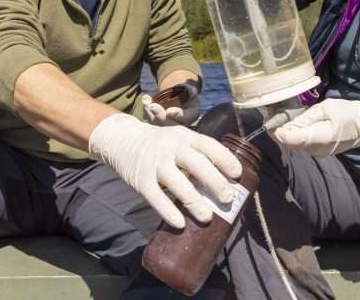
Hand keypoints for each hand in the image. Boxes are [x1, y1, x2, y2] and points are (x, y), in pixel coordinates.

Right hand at [89, 113, 241, 228]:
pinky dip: (168, 211)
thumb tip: (225, 182)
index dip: (225, 159)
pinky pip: (156, 198)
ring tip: (207, 217)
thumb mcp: (179, 140)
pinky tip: (180, 223)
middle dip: (215, 182)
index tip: (237, 174)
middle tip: (228, 198)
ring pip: (178, 183)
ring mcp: (155, 163)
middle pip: (197, 164)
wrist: (122, 139)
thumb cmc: (160, 144)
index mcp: (185, 136)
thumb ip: (196, 155)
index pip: (209, 145)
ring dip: (194, 202)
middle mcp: (171, 147)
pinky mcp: (141, 180)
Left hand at [141, 81, 200, 126]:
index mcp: (190, 116)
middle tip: (152, 106)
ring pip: (156, 124)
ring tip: (146, 99)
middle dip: (159, 114)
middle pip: (168, 123)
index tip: (169, 111)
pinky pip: (150, 122)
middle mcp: (179, 124)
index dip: (176, 114)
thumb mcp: (190, 91)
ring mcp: (167, 126)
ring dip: (149, 112)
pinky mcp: (157, 125)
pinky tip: (145, 101)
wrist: (178, 100)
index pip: (184, 117)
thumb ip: (191, 89)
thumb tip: (191, 90)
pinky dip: (145, 113)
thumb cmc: (186, 94)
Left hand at [271, 98, 359, 156]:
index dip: (277, 131)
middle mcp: (316, 150)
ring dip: (286, 132)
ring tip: (280, 117)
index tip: (270, 119)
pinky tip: (292, 124)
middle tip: (270, 115)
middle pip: (290, 143)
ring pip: (294, 144)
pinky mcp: (319, 152)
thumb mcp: (326, 108)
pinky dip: (294, 135)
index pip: (291, 139)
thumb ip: (305, 117)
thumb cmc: (348, 113)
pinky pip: (302, 144)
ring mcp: (318, 153)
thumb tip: (288, 123)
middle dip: (278, 130)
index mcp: (319, 138)